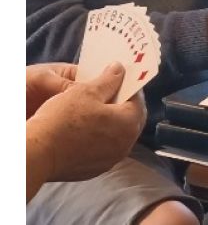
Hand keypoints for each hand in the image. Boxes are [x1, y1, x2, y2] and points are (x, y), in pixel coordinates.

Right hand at [28, 62, 146, 181]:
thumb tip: (119, 70)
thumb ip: (108, 80)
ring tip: (95, 110)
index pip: (138, 100)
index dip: (128, 87)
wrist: (37, 153)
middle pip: (130, 119)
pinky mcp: (96, 169)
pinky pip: (104, 149)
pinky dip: (100, 138)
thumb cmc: (62, 120)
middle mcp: (126, 144)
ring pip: (118, 135)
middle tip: (107, 92)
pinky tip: (85, 130)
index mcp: (129, 123)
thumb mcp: (86, 92)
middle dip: (122, 104)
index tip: (118, 79)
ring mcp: (111, 159)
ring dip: (111, 122)